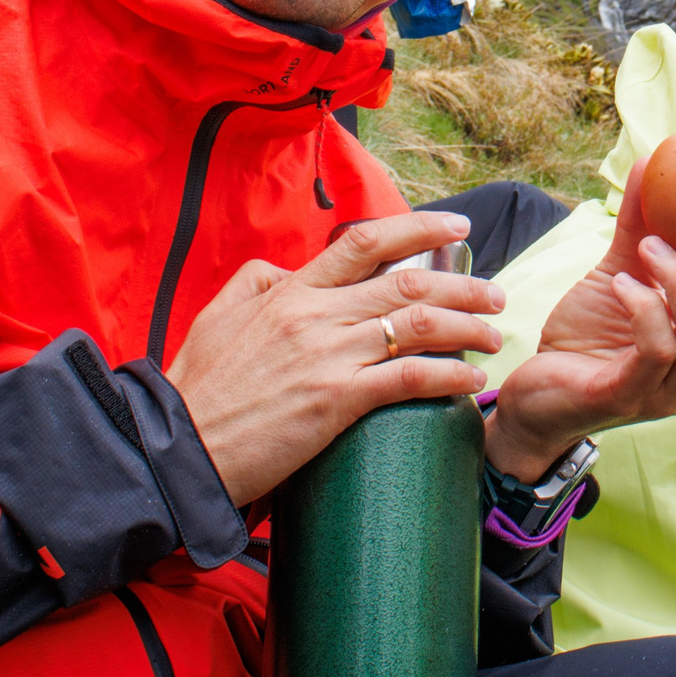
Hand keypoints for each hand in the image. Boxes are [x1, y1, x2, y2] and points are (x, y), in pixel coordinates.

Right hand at [167, 212, 503, 505]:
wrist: (180, 448)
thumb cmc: (197, 388)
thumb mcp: (217, 315)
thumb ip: (257, 282)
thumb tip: (290, 268)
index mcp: (289, 290)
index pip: (365, 243)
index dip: (419, 228)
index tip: (457, 228)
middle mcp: (314, 315)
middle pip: (407, 284)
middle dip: (463, 286)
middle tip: (495, 294)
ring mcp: (327, 356)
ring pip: (416, 326)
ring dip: (466, 327)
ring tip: (493, 335)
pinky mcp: (335, 402)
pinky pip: (407, 378)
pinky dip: (447, 375)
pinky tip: (470, 379)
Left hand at [482, 148, 675, 477]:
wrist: (534, 392)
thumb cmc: (584, 336)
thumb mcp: (618, 272)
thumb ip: (639, 227)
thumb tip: (649, 162)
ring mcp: (669, 393)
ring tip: (649, 247)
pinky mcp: (630, 398)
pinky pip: (657, 350)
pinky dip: (646, 308)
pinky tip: (622, 283)